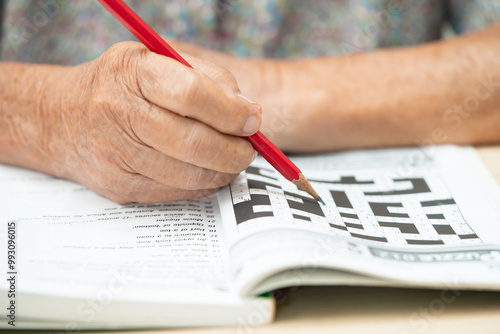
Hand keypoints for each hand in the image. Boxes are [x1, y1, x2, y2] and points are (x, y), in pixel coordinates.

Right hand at [41, 42, 260, 202]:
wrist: (63, 120)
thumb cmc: (123, 85)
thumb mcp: (159, 60)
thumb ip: (209, 78)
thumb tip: (248, 113)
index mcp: (132, 72)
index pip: (192, 94)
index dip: (231, 112)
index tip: (253, 119)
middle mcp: (118, 113)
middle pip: (194, 143)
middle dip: (235, 151)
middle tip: (250, 148)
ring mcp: (116, 155)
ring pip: (190, 175)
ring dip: (224, 171)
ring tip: (233, 159)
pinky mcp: (120, 187)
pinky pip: (177, 193)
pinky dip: (203, 185)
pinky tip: (208, 171)